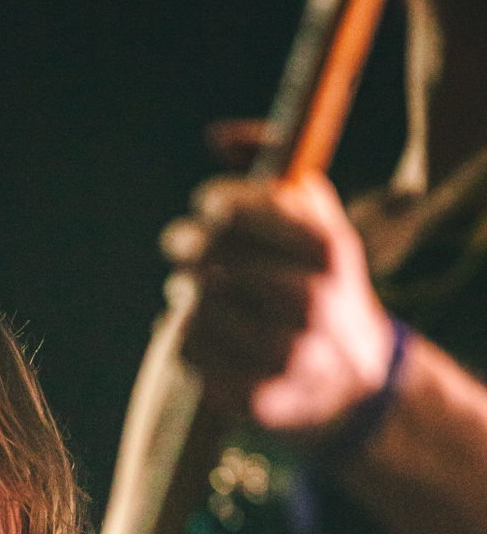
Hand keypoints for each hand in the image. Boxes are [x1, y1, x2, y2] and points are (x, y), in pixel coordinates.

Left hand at [164, 172, 395, 444]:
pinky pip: (187, 352)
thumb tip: (216, 136)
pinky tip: (200, 331)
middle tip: (180, 244)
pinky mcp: (254, 398)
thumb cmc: (323, 283)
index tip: (208, 207)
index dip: (213, 205)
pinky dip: (183, 336)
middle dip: (186, 244)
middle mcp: (308, 302)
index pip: (236, 212)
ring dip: (183, 293)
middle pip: (209, 258)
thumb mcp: (320, 222)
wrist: (354, 382)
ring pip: (194, 306)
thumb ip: (276, 168)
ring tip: (192, 289)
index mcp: (327, 249)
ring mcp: (282, 355)